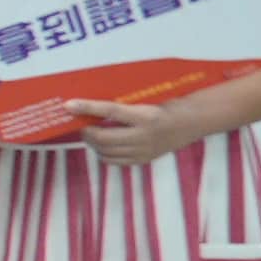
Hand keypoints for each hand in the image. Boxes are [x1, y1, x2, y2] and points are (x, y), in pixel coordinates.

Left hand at [66, 95, 211, 165]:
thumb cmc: (167, 105)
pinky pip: (114, 160)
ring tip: (92, 133)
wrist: (191, 121)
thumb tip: (91, 104)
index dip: (87, 108)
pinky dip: (103, 153)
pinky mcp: (143, 160)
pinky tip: (104, 144)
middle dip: (86, 131)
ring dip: (93, 143)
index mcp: (146, 115)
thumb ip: (123, 104)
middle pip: (104, 137)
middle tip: (81, 124)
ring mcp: (143, 151)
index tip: (69, 105)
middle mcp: (144, 136)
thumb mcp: (148, 100)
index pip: (110, 110)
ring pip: (106, 151)